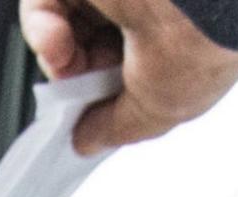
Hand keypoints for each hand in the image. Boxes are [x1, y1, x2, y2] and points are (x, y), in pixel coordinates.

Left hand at [19, 0, 237, 151]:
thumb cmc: (197, 47)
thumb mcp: (159, 110)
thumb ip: (117, 128)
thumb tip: (87, 142)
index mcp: (171, 38)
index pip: (118, 68)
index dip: (98, 94)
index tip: (89, 114)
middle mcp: (144, 8)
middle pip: (85, 47)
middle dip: (74, 75)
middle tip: (79, 89)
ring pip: (61, 25)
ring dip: (56, 57)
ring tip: (68, 64)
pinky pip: (44, 1)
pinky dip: (41, 29)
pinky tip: (57, 45)